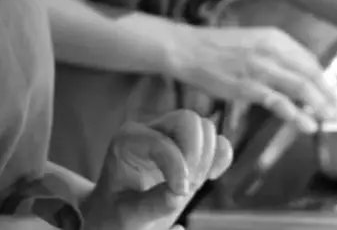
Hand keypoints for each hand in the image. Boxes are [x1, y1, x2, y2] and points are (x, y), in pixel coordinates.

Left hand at [81, 111, 231, 229]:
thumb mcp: (127, 215)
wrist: (114, 215)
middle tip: (188, 187)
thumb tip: (179, 194)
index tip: (178, 196)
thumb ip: (152, 204)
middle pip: (188, 121)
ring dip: (207, 158)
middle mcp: (149, 130)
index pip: (161, 142)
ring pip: (204, 128)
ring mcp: (171, 136)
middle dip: (195, 155)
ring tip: (193, 185)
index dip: (176, 168)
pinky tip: (211, 177)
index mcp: (127, 141)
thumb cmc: (115, 214)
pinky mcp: (188, 149)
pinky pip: (216, 140)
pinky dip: (221, 156)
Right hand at [172, 24, 336, 131]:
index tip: (333, 95)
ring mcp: (260, 68)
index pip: (310, 61)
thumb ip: (276, 55)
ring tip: (331, 120)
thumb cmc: (218, 47)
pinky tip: (308, 126)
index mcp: (274, 37)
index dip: (324, 80)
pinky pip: (279, 103)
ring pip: (301, 88)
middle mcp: (271, 49)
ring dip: (320, 106)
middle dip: (329, 95)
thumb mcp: (253, 41)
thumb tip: (298, 75)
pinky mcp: (247, 86)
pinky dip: (297, 115)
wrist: (188, 48)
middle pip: (311, 74)